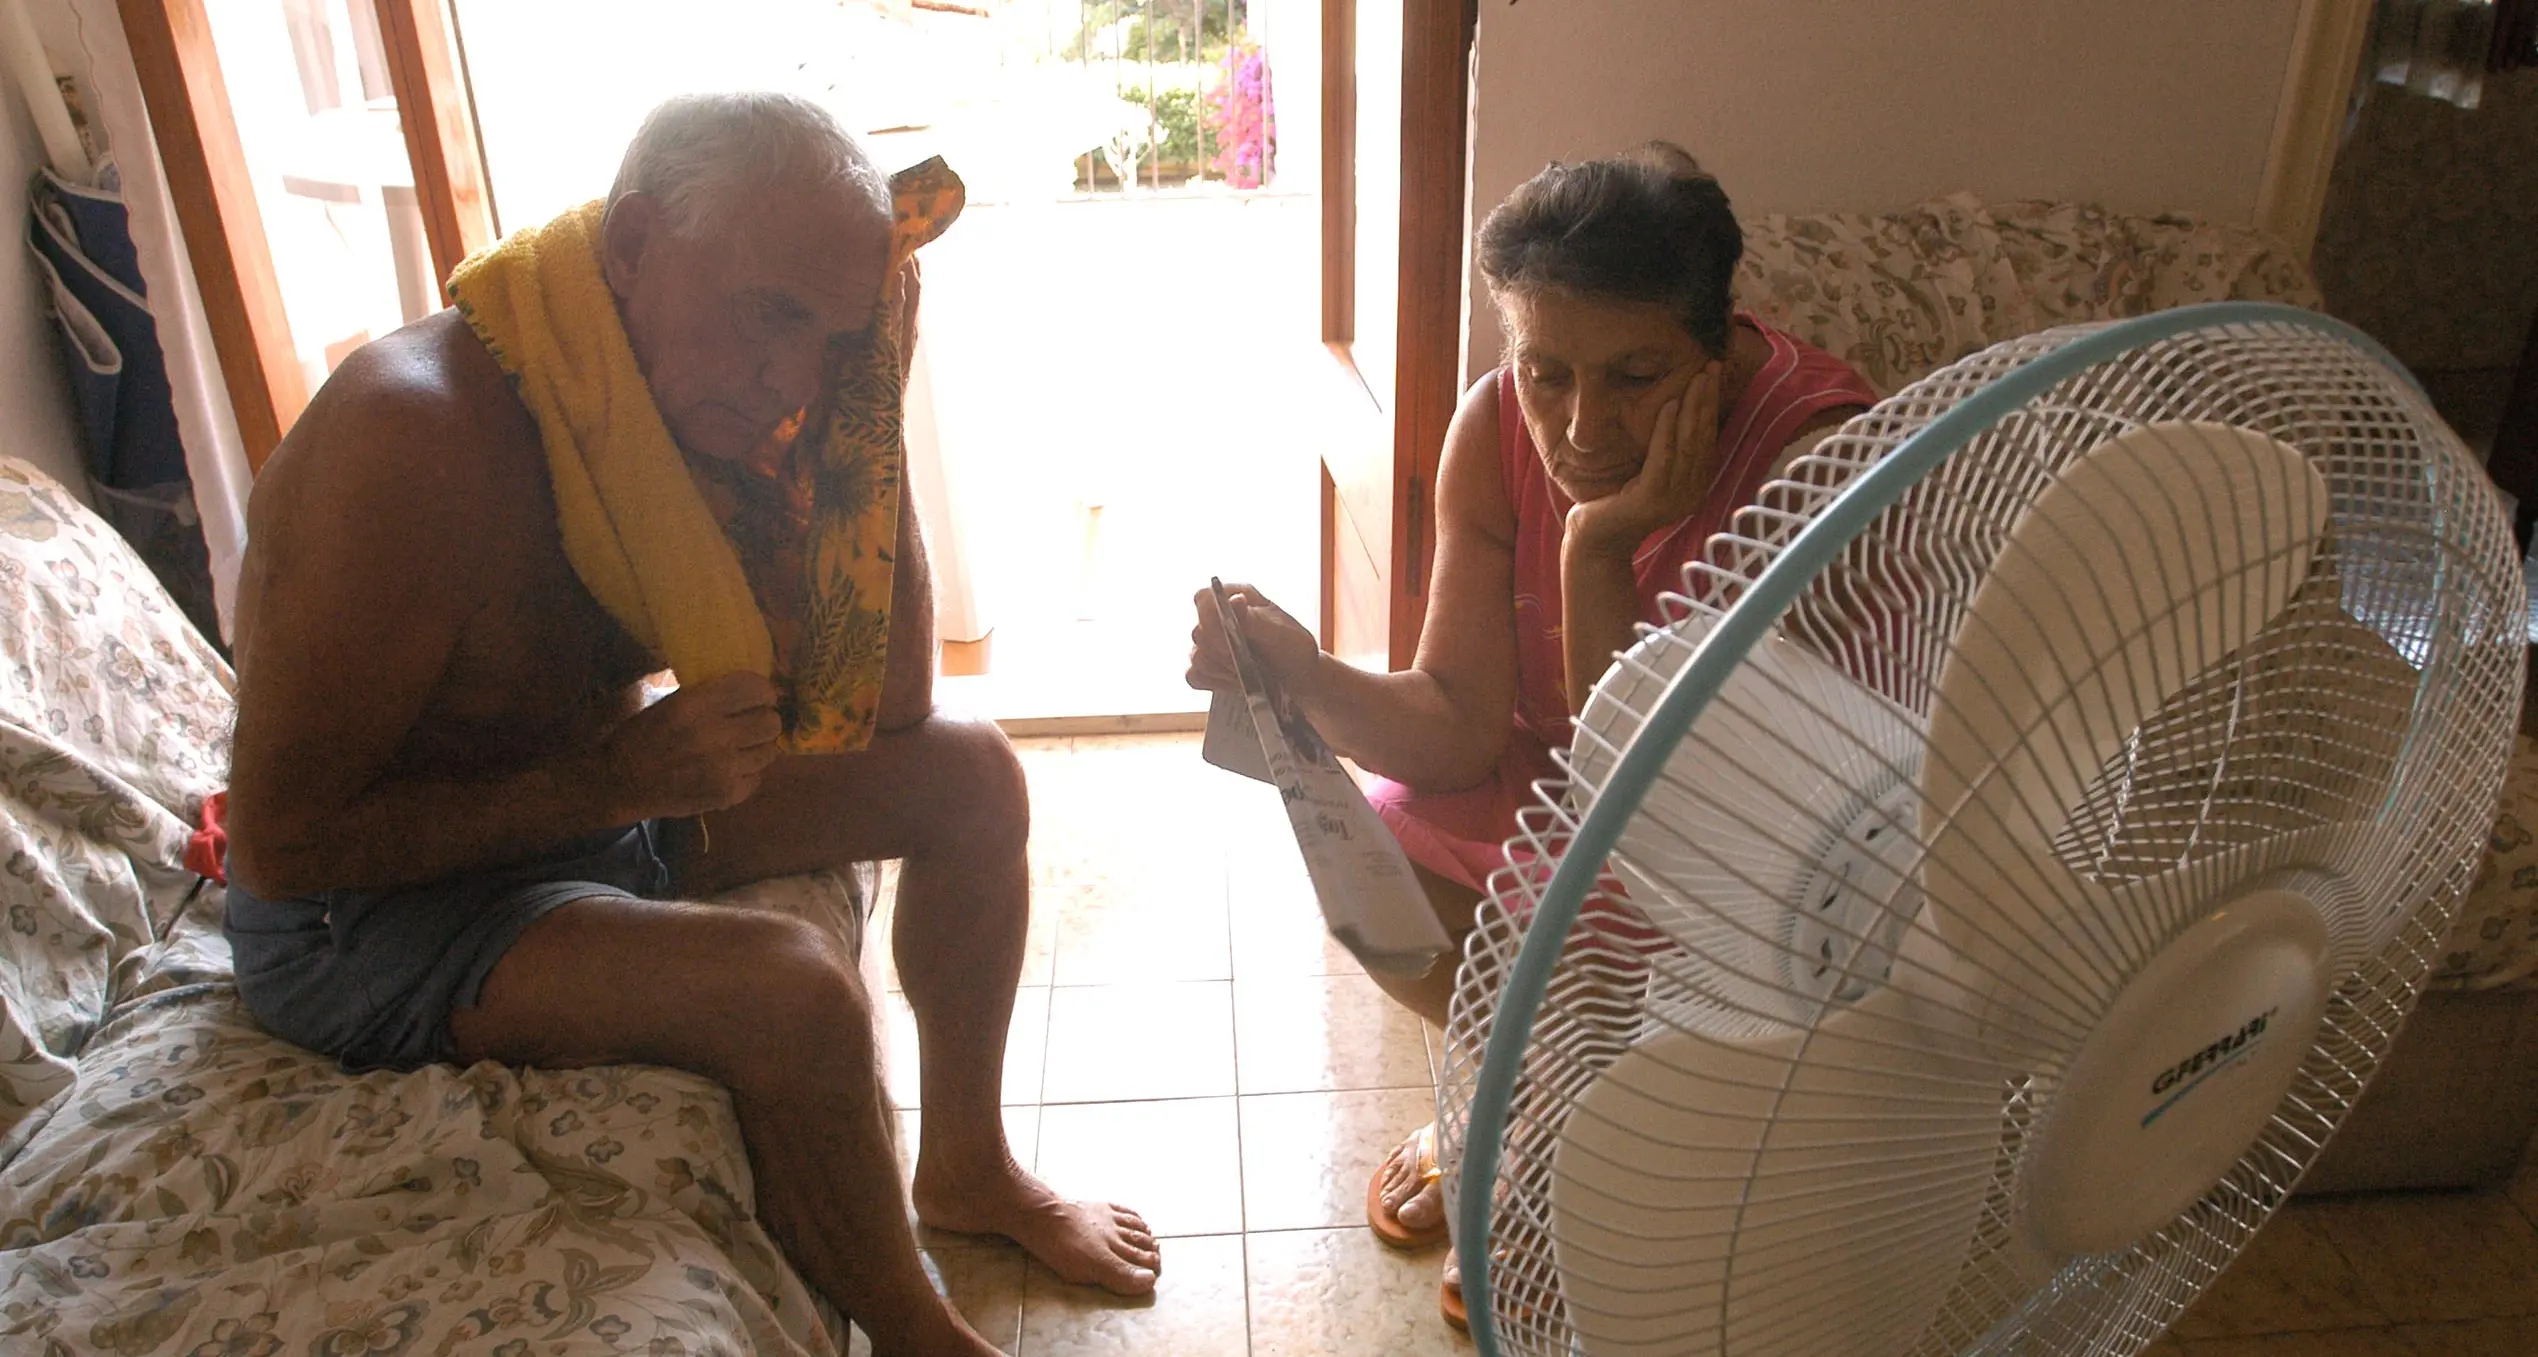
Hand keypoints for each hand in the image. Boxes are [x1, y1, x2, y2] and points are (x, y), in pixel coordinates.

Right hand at [594, 671, 782, 820]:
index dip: (762, 691)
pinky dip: (747, 774)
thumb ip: (698, 688)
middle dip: (764, 720)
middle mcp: (714, 735)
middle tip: (751, 723)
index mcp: (694, 705)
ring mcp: (723, 769)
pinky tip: (729, 770)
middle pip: (772, 722)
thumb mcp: (660, 699)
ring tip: (739, 748)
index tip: (757, 696)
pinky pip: (757, 778)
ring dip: (757, 748)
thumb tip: (732, 672)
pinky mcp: (726, 795)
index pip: (755, 688)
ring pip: (769, 752)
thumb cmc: (636, 736)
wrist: (616, 783)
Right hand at [1186, 583, 1322, 697]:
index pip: (1204, 599)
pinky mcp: (1208, 666)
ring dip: (1222, 671)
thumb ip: (1255, 619)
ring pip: (1197, 657)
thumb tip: (1235, 600)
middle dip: (1222, 654)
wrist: (1299, 676)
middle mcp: (1219, 617)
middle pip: (1198, 633)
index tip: (1229, 643)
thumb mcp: (1281, 633)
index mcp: (1236, 596)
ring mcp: (1211, 642)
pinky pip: (1195, 675)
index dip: (1209, 619)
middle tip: (1247, 664)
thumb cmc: (1293, 648)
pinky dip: (1215, 682)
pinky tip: (1235, 682)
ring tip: (1247, 674)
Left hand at [1565, 360, 1722, 558]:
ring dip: (1693, 408)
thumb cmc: (1617, 504)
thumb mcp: (1648, 474)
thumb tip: (1675, 412)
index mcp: (1694, 485)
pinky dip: (1666, 430)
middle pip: (1702, 438)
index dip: (1711, 406)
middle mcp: (1691, 492)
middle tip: (1712, 368)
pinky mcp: (1651, 499)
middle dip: (1707, 400)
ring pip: (1687, 444)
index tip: (1712, 375)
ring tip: (1697, 379)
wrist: (1596, 542)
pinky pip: (1663, 457)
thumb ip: (1666, 452)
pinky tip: (1669, 405)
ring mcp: (1673, 498)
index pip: (1707, 439)